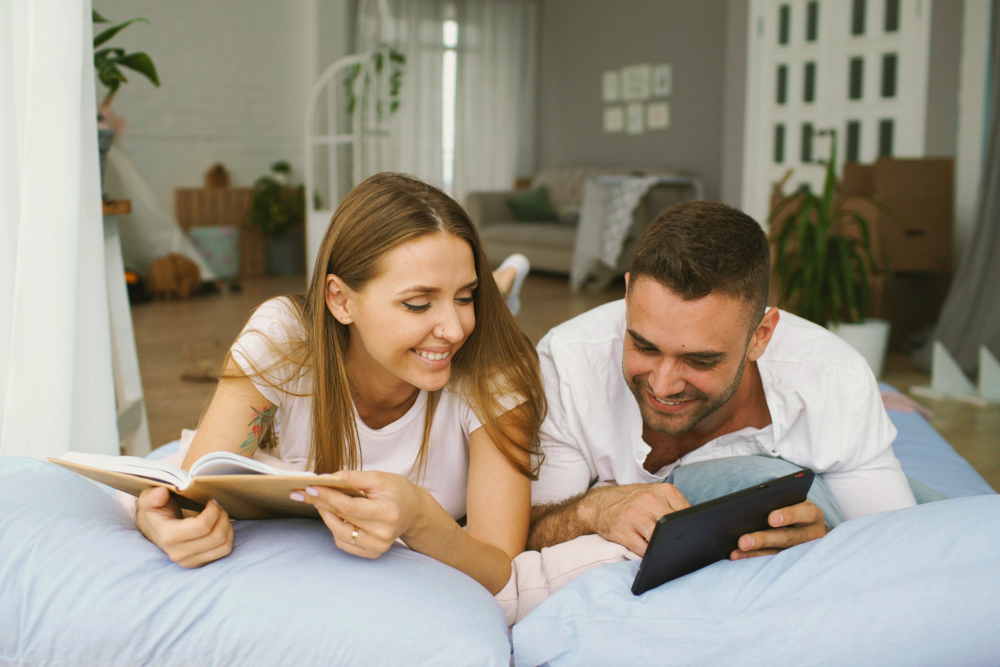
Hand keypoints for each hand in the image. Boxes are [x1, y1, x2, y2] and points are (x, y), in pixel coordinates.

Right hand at [135, 486, 233, 567]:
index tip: (211, 501)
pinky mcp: (197, 563)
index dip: (213, 511)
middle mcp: (178, 553)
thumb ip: (153, 496)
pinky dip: (228, 537)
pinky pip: (223, 551)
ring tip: (220, 516)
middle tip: (217, 507)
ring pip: (223, 545)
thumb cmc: (156, 509)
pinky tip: (220, 526)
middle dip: (222, 517)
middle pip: (216, 536)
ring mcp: (188, 561)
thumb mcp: (149, 499)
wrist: (154, 527)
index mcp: (168, 536)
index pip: (202, 526)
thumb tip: (161, 493)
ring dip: (227, 527)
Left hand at [292, 470, 429, 558]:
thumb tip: (325, 479)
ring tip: (318, 502)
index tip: (310, 487)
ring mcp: (379, 546)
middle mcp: (383, 534)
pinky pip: (345, 544)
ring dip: (326, 517)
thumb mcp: (378, 477)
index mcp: (387, 513)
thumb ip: (352, 478)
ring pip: (340, 534)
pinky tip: (333, 517)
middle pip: (342, 520)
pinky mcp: (373, 553)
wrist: (414, 511)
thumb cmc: (397, 490)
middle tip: (303, 493)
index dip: (327, 497)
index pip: (349, 507)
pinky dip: (335, 530)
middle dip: (321, 504)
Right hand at [583, 483, 689, 556]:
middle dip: (679, 540)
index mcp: (663, 490)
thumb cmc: (632, 502)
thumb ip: (674, 507)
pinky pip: (643, 550)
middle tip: (683, 549)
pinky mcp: (622, 530)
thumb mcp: (655, 496)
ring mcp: (634, 514)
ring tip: (666, 552)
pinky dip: (650, 556)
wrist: (598, 504)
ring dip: (663, 549)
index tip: (696, 537)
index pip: (687, 512)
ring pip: (659, 539)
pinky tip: (651, 555)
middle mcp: (649, 499)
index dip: (692, 528)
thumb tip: (699, 527)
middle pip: (674, 527)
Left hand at [731, 499, 826, 559]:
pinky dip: (753, 559)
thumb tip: (750, 505)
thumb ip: (778, 502)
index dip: (789, 515)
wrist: (808, 527)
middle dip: (764, 539)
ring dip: (755, 554)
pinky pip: (772, 562)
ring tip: (736, 552)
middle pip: (788, 537)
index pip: (806, 513)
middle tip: (743, 541)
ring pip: (779, 553)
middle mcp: (811, 534)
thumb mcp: (792, 502)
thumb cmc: (792, 507)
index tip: (771, 519)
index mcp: (811, 514)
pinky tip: (738, 556)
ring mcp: (802, 551)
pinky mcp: (791, 561)